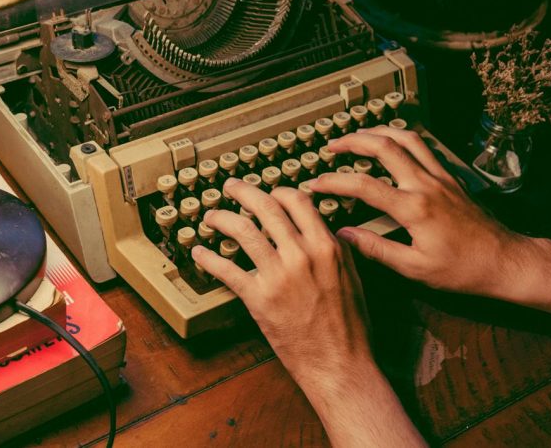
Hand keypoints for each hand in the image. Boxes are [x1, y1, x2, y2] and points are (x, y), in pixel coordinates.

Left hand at [193, 179, 373, 384]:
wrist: (340, 363)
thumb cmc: (348, 326)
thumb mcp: (351, 276)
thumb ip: (335, 250)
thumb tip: (326, 231)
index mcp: (326, 246)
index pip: (297, 201)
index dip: (278, 191)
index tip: (268, 192)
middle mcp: (302, 254)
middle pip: (265, 207)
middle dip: (243, 192)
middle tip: (231, 188)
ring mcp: (279, 275)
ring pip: (243, 230)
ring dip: (221, 218)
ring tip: (211, 216)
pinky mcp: (259, 298)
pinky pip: (226, 270)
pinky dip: (208, 258)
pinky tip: (199, 253)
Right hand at [312, 127, 535, 300]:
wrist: (505, 262)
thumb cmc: (463, 270)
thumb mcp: (414, 268)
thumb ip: (375, 249)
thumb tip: (343, 235)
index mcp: (413, 208)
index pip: (362, 185)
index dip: (333, 181)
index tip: (315, 184)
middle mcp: (426, 185)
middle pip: (383, 147)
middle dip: (352, 142)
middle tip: (332, 146)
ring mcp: (441, 177)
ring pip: (406, 139)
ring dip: (379, 133)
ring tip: (359, 135)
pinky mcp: (451, 178)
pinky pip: (425, 147)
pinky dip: (404, 138)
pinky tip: (395, 141)